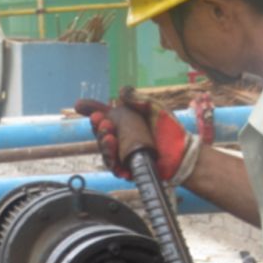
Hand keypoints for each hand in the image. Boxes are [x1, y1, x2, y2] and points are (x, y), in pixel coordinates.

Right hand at [75, 86, 200, 182]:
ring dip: (102, 143)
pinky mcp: (129, 170)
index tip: (80, 105)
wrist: (182, 152)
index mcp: (125, 125)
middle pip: (101, 135)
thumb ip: (138, 100)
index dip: (92, 111)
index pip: (104, 117)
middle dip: (98, 128)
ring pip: (105, 152)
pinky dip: (111, 159)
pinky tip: (113, 149)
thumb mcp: (154, 109)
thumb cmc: (170, 130)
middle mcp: (121, 140)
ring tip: (108, 136)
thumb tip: (120, 91)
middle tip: (103, 122)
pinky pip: (115, 167)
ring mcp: (124, 156)